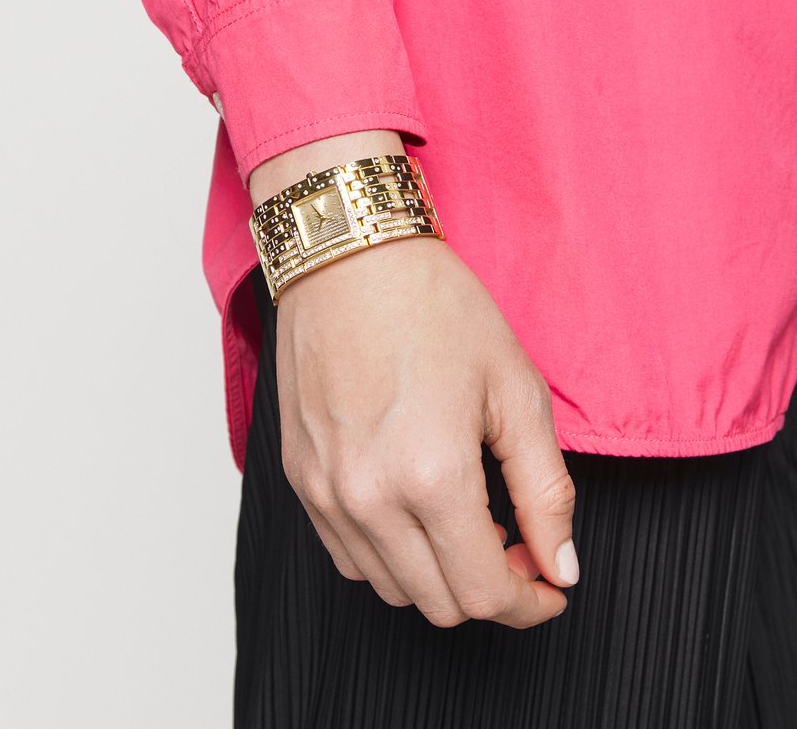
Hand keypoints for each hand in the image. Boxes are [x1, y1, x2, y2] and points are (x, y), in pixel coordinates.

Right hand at [273, 233, 578, 628]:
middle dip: (491, 588)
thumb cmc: (435, 307)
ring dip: (439, 575)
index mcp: (432, 477)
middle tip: (517, 540)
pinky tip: (415, 509)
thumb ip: (546, 490)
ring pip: (391, 589)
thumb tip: (562, 567)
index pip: (485, 596)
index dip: (530, 604)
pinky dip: (390, 555)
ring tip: (466, 518)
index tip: (550, 584)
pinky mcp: (299, 477)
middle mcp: (368, 498)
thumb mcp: (515, 389)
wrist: (350, 257)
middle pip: (440, 604)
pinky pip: (347, 555)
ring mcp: (324, 492)